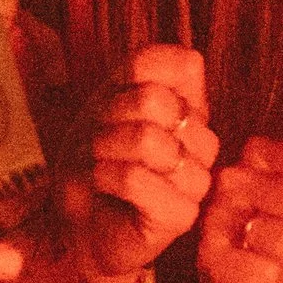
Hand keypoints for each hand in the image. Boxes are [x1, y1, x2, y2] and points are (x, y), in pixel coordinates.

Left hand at [61, 45, 217, 282]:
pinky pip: (135, 179)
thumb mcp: (109, 102)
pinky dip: (104, 176)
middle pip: (155, 101)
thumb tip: (191, 57)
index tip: (113, 103)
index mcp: (194, 110)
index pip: (184, 64)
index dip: (133, 77)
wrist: (77, 225)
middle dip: (110, 116)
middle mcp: (205, 143)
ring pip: (147, 140)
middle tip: (97, 141)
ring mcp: (198, 180)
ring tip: (98, 163)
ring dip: (104, 148)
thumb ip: (144, 70)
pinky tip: (102, 185)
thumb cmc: (94, 161)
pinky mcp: (183, 215)